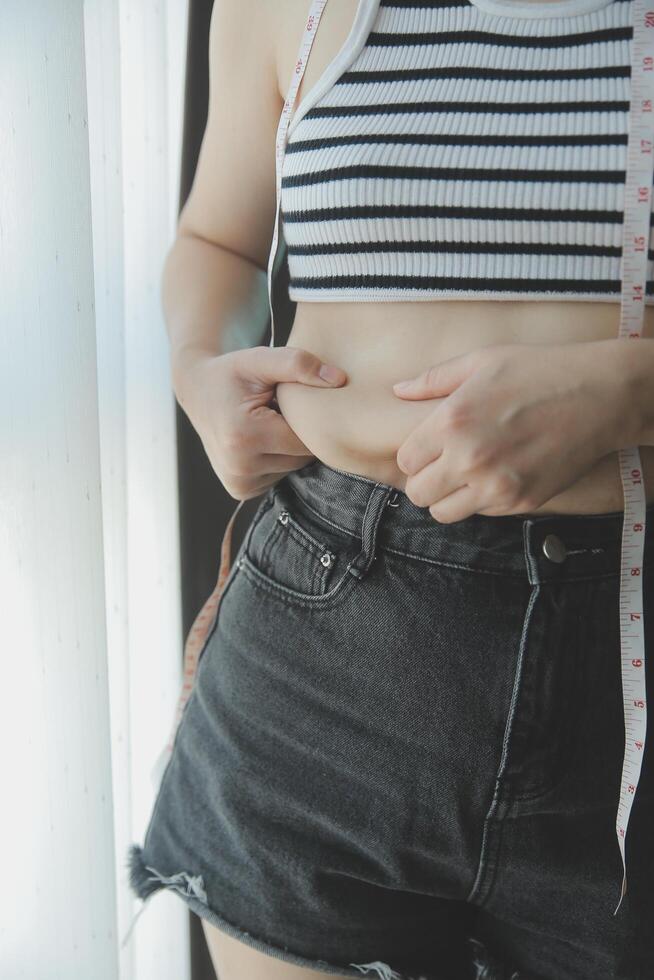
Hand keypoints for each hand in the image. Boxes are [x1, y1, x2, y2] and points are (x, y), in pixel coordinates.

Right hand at [173, 344, 346, 499]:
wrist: (197, 391)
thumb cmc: (232, 373)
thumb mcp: (260, 359)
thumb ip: (298, 364)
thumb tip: (339, 379)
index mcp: (245, 436)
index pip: (306, 439)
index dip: (308, 418)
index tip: (293, 400)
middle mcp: (239, 467)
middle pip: (302, 457)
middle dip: (299, 433)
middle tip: (279, 410)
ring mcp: (239, 483)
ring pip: (292, 468)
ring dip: (289, 447)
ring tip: (268, 423)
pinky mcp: (240, 490)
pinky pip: (278, 475)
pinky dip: (277, 458)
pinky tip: (261, 439)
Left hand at [392, 340, 630, 522]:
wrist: (600, 395)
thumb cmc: (540, 371)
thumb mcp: (483, 361)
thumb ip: (435, 379)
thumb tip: (399, 389)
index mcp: (452, 422)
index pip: (406, 461)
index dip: (416, 454)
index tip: (430, 448)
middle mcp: (469, 458)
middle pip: (418, 494)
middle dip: (426, 480)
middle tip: (443, 466)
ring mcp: (496, 485)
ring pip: (444, 513)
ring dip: (449, 497)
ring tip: (467, 476)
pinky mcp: (521, 502)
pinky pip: (481, 513)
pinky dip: (482, 500)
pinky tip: (498, 475)